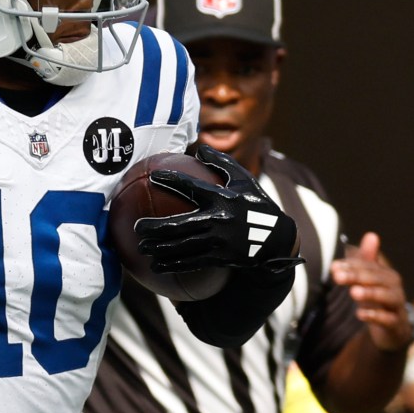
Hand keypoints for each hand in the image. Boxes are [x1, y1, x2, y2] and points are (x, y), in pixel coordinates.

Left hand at [139, 145, 299, 275]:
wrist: (276, 239)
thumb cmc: (255, 204)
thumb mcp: (244, 181)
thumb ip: (222, 164)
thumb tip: (201, 146)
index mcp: (222, 198)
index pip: (193, 187)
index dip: (173, 180)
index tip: (155, 176)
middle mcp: (218, 219)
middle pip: (178, 225)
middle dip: (153, 228)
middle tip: (137, 227)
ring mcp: (218, 241)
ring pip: (180, 247)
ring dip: (158, 249)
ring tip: (141, 247)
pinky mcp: (219, 258)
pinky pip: (190, 262)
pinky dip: (171, 265)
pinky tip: (156, 266)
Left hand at [331, 232, 412, 351]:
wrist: (395, 330)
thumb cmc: (379, 302)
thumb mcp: (372, 281)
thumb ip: (367, 261)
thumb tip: (371, 235)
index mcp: (387, 276)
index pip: (370, 267)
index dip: (353, 265)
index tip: (333, 266)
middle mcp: (394, 288)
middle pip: (377, 279)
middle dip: (357, 276)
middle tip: (338, 277)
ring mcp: (396, 306)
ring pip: (386, 297)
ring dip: (370, 294)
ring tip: (353, 292)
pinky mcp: (396, 324)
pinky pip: (388, 319)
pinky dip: (375, 316)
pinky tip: (360, 314)